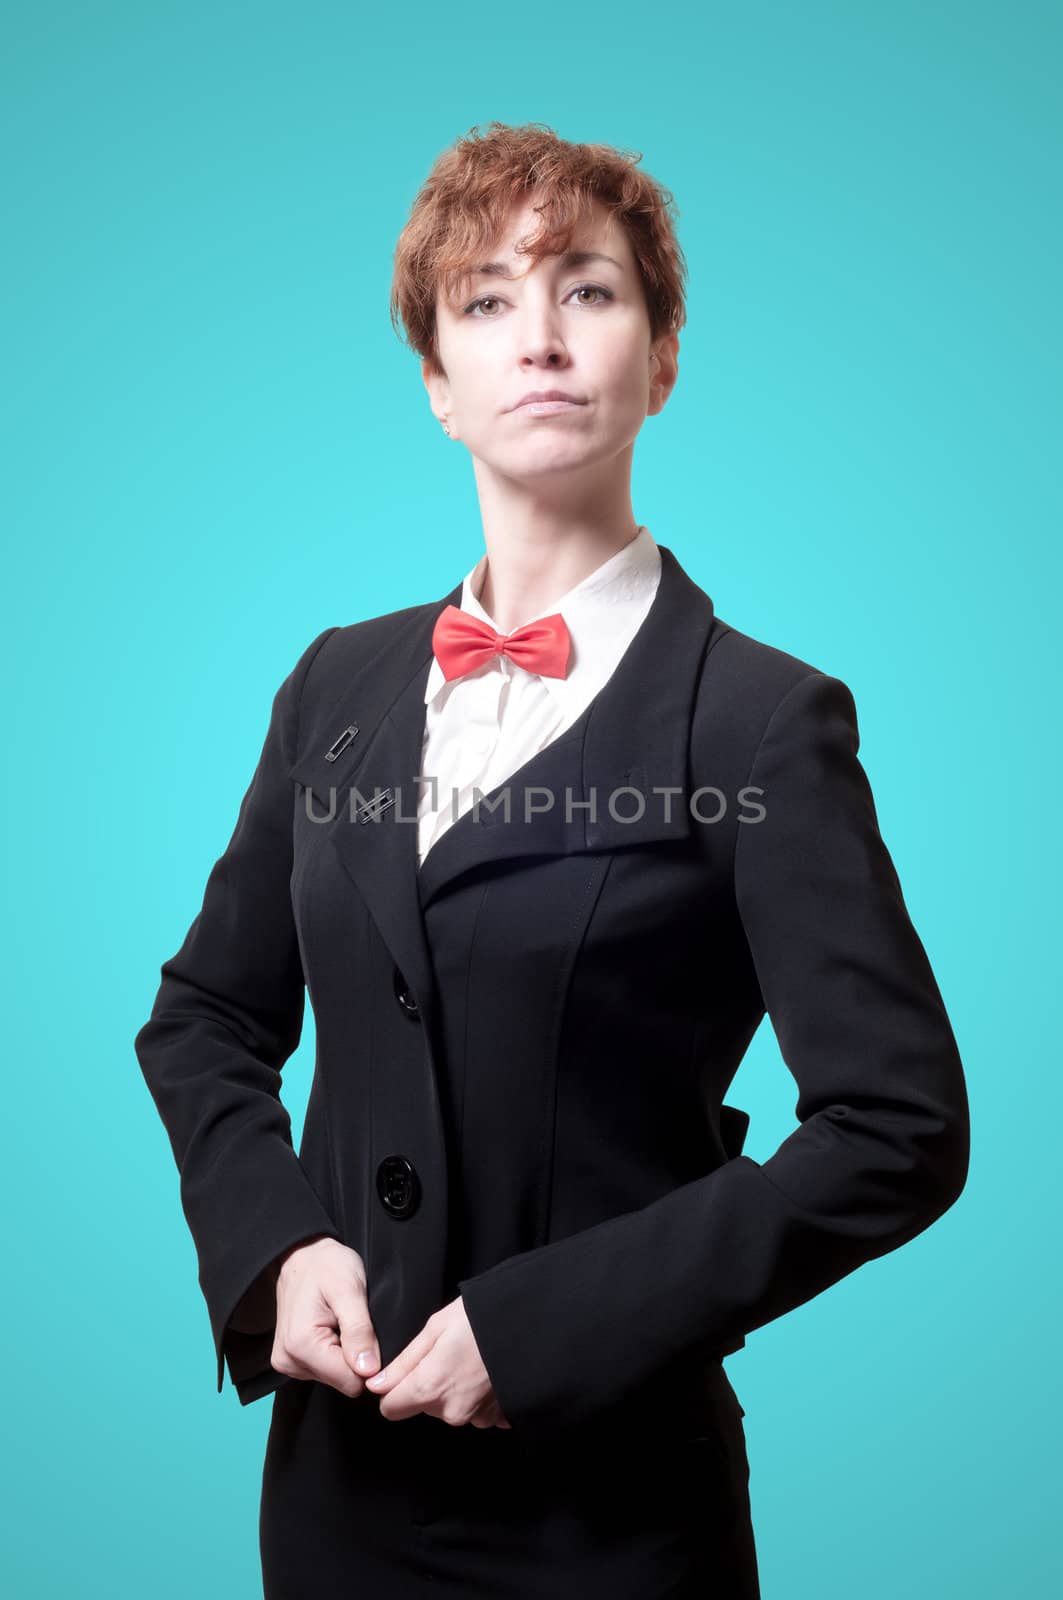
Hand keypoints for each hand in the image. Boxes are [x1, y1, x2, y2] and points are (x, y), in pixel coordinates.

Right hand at [270, 1235, 383, 1397]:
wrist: (302, 1255)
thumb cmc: (327, 1265)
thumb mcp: (350, 1290)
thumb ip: (359, 1331)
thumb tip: (368, 1371)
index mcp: (301, 1345)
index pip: (349, 1382)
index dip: (368, 1361)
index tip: (367, 1333)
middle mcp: (288, 1361)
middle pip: (341, 1382)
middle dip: (354, 1356)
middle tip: (353, 1322)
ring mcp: (287, 1362)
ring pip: (334, 1377)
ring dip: (344, 1352)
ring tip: (340, 1321)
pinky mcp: (290, 1360)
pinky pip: (324, 1370)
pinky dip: (334, 1351)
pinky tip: (331, 1327)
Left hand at [365, 1295, 510, 1428]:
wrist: (534, 1323)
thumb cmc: (482, 1317)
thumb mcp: (436, 1327)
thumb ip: (404, 1362)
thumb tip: (376, 1385)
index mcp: (430, 1388)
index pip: (391, 1409)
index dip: (395, 1389)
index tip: (410, 1369)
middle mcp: (452, 1411)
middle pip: (423, 1406)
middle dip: (429, 1384)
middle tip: (450, 1352)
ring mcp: (478, 1417)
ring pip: (450, 1408)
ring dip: (456, 1390)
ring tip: (473, 1359)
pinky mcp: (499, 1417)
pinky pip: (477, 1410)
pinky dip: (478, 1395)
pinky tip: (488, 1372)